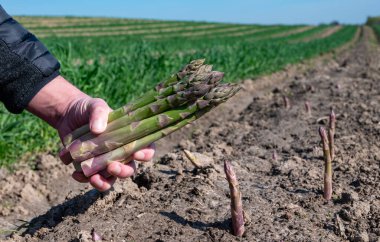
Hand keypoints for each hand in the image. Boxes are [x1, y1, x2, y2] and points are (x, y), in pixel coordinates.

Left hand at [27, 76, 154, 190]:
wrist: (67, 115)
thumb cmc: (88, 108)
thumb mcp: (95, 105)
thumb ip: (99, 113)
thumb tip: (98, 130)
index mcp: (129, 137)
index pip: (146, 147)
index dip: (146, 154)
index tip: (136, 154)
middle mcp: (120, 152)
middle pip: (130, 169)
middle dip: (123, 172)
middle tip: (111, 167)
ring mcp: (105, 162)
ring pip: (112, 179)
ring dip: (104, 182)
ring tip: (93, 178)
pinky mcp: (90, 167)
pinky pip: (92, 179)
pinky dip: (84, 180)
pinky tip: (76, 174)